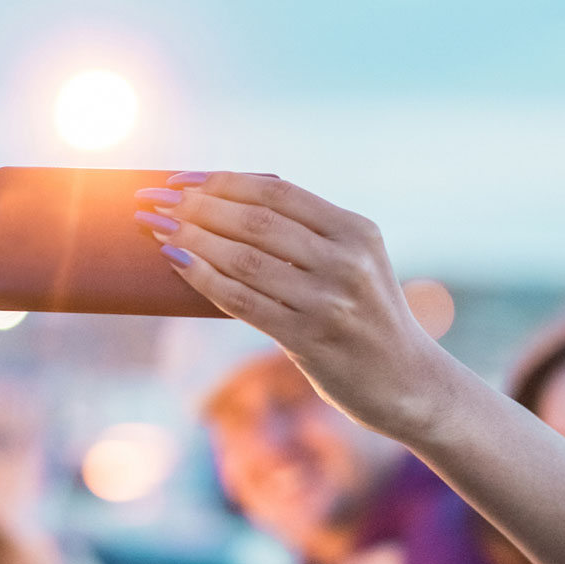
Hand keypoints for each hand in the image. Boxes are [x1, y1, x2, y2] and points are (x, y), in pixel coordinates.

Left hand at [136, 172, 470, 441]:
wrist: (409, 382)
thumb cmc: (367, 318)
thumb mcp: (354, 264)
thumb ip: (307, 235)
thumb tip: (225, 204)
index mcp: (357, 232)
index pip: (278, 193)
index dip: (222, 182)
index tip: (181, 180)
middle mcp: (347, 262)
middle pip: (256, 222)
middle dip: (197, 208)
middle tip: (155, 202)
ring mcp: (330, 302)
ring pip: (245, 260)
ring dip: (193, 240)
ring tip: (157, 229)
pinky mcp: (311, 340)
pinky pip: (244, 303)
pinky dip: (205, 279)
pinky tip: (178, 263)